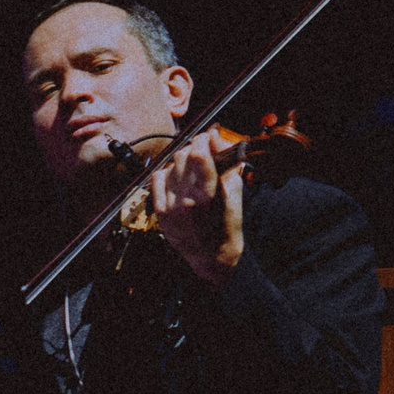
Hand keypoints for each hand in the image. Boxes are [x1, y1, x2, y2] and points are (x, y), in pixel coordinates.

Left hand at [148, 139, 245, 286]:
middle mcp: (185, 200)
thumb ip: (228, 168)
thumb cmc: (227, 229)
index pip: (199, 156)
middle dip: (194, 148)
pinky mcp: (160, 211)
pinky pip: (157, 179)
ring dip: (182, 160)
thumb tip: (219, 142)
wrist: (211, 258)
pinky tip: (177, 177)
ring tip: (192, 167)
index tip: (208, 135)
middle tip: (202, 149)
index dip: (203, 139)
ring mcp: (170, 206)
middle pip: (183, 157)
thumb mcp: (236, 197)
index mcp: (208, 196)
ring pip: (170, 166)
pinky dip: (167, 172)